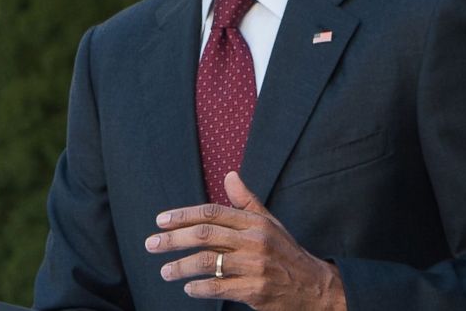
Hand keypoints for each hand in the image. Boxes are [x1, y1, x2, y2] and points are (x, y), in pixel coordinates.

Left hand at [144, 171, 346, 310]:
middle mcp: (254, 240)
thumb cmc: (286, 253)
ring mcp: (255, 266)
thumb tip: (230, 175)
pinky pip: (219, 287)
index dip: (183, 215)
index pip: (212, 212)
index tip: (160, 221)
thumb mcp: (270, 224)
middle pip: (204, 235)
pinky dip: (200, 288)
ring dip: (181, 267)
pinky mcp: (255, 290)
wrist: (314, 287)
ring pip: (208, 262)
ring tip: (165, 271)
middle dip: (173, 239)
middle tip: (151, 244)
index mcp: (255, 222)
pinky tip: (188, 288)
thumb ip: (246, 201)